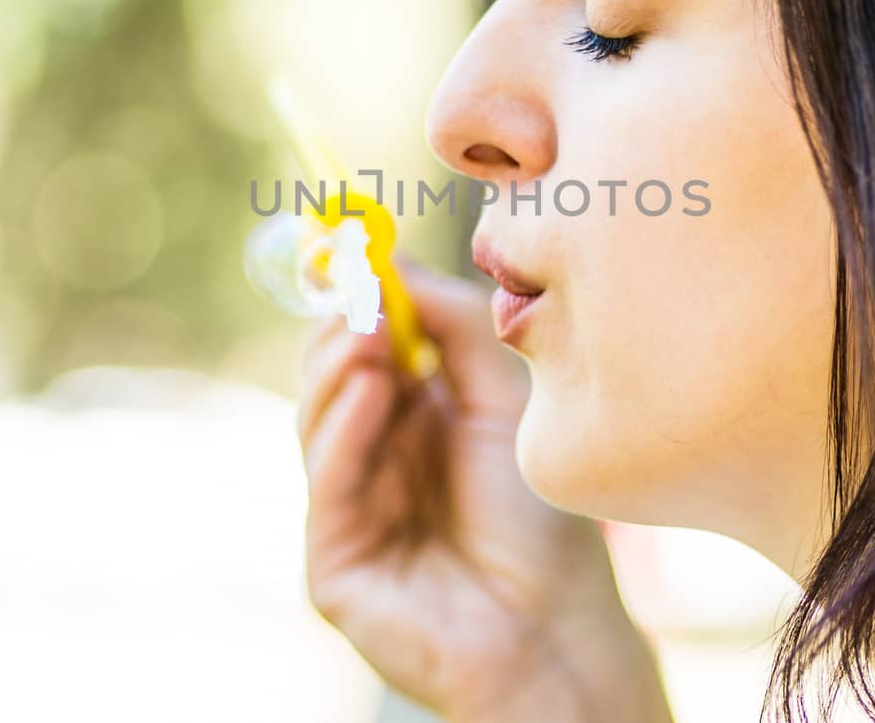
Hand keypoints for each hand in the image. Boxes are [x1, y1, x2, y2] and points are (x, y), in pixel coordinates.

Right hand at [295, 257, 673, 721]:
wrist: (558, 631)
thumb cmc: (540, 522)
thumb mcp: (503, 399)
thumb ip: (457, 329)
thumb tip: (399, 262)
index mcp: (410, 419)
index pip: (364, 345)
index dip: (357, 296)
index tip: (358, 243)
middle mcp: (370, 457)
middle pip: (330, 376)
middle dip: (344, 325)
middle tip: (363, 284)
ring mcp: (347, 509)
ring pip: (316, 421)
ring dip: (340, 368)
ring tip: (370, 329)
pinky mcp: (333, 562)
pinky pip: (328, 485)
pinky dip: (344, 431)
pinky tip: (371, 390)